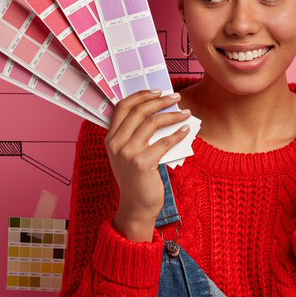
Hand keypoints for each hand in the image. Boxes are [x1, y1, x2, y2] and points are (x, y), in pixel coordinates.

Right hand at [105, 90, 191, 232]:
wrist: (136, 206)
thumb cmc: (137, 178)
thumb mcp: (130, 154)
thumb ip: (137, 135)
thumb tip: (162, 113)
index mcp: (110, 138)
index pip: (122, 107)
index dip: (140, 95)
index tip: (157, 91)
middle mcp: (115, 143)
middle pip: (138, 111)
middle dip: (159, 101)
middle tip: (175, 97)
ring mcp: (127, 153)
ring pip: (152, 123)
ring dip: (171, 115)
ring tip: (185, 113)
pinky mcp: (142, 163)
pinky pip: (164, 141)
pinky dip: (177, 133)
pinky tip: (185, 130)